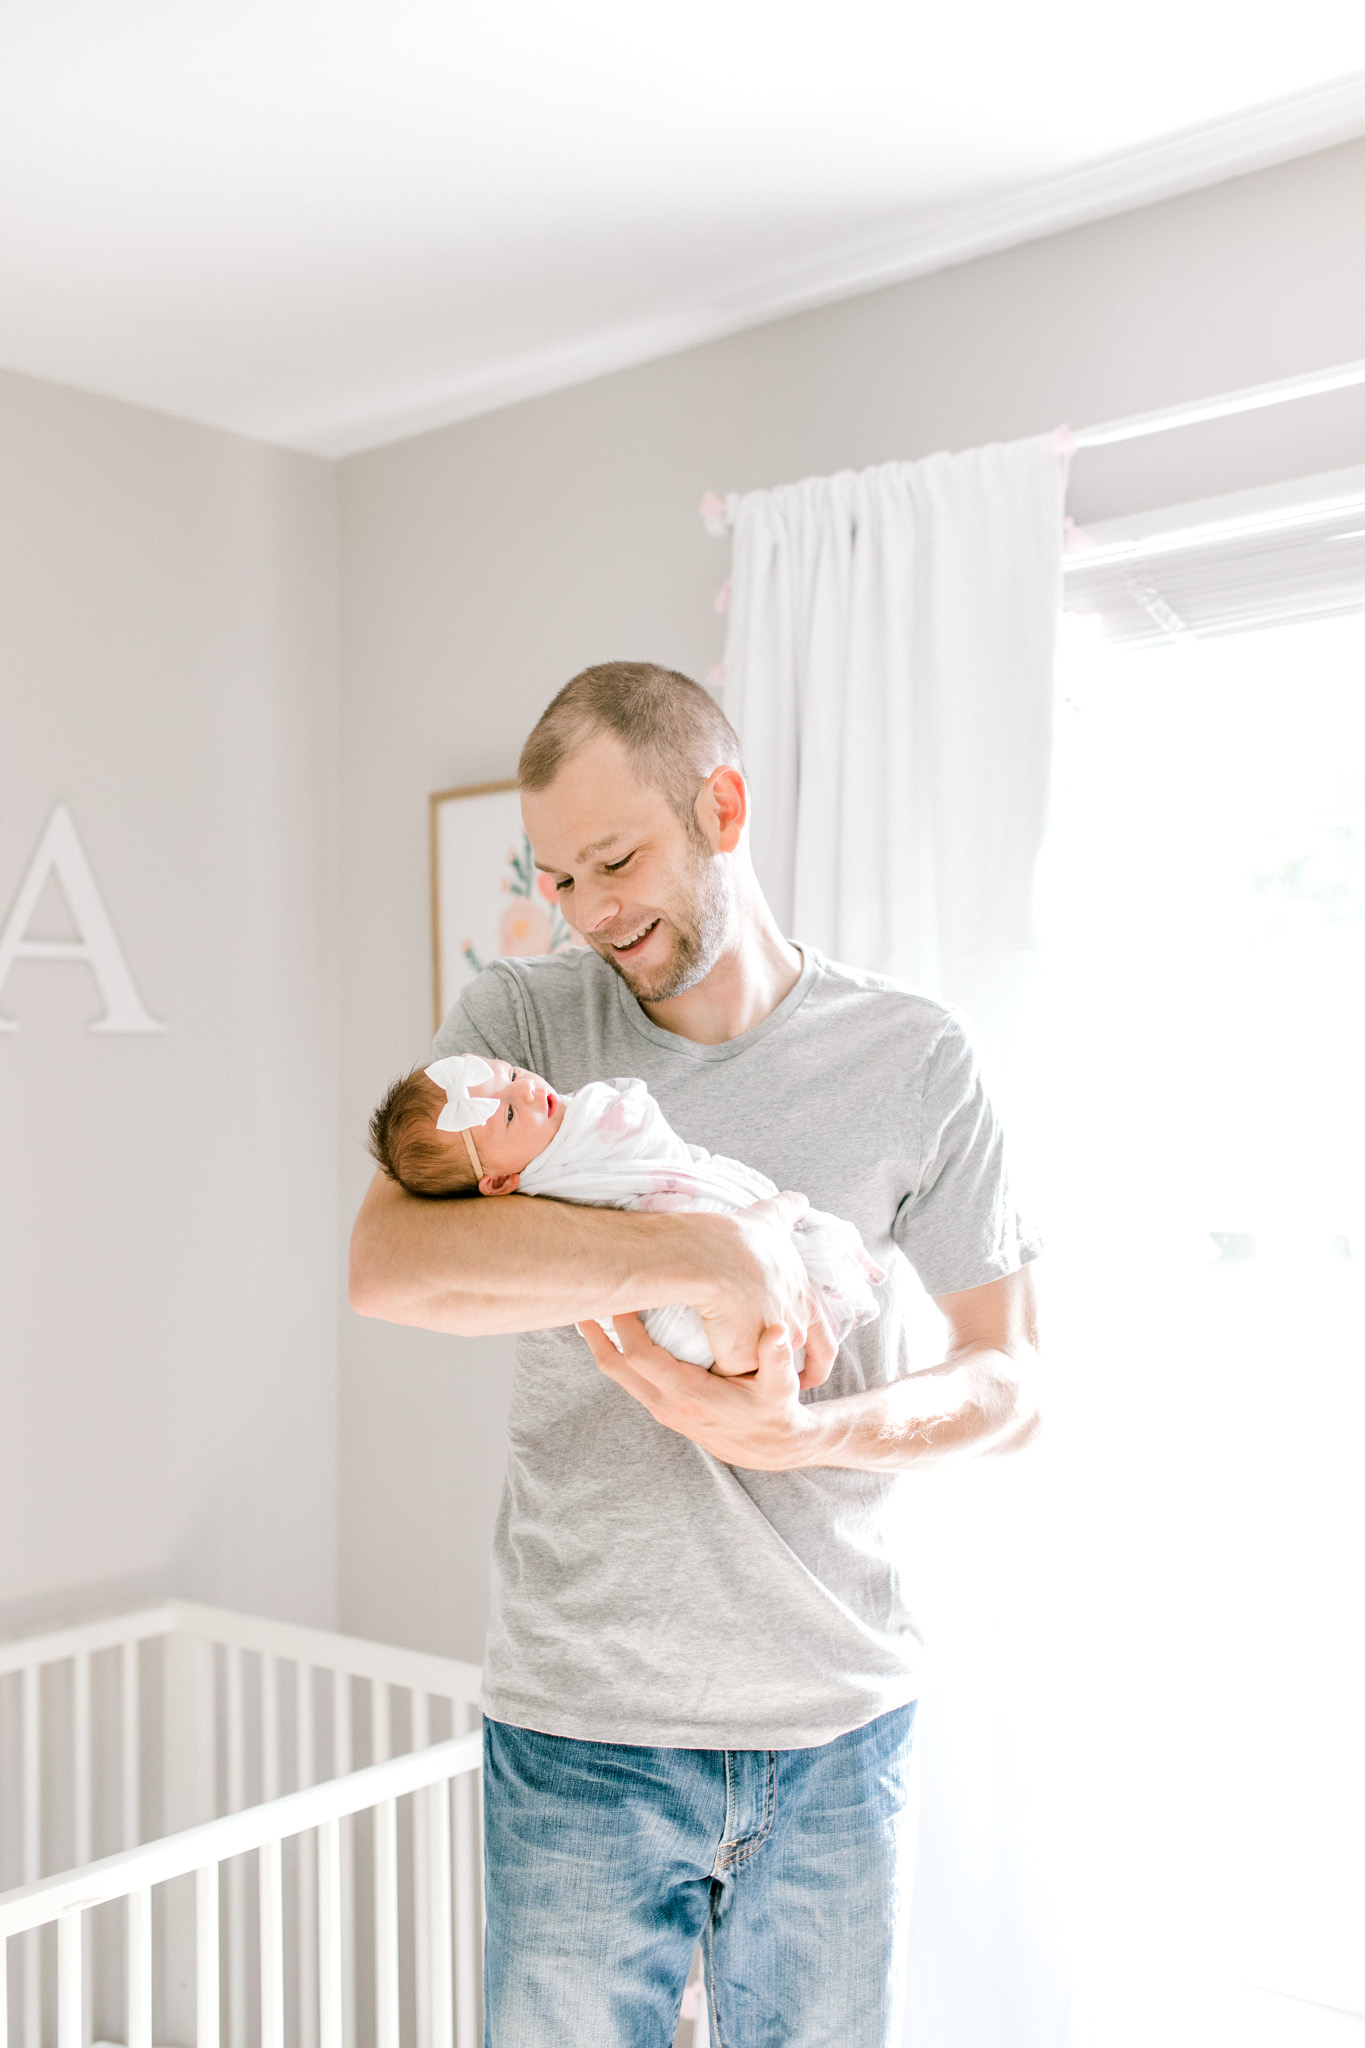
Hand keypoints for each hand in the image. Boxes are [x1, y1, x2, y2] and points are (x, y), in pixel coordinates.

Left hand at [577, 1316, 827, 1470]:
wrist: (772, 1450)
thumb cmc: (776, 1413)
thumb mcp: (782, 1388)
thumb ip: (777, 1358)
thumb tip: (777, 1329)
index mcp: (691, 1397)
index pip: (643, 1359)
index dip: (625, 1328)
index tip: (621, 1297)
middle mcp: (670, 1405)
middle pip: (617, 1369)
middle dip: (597, 1337)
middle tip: (581, 1303)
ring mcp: (664, 1409)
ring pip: (620, 1377)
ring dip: (603, 1346)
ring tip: (591, 1314)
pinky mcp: (666, 1409)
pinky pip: (631, 1381)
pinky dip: (619, 1358)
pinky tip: (617, 1335)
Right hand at [686, 1192, 837, 1386]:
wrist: (712, 1255)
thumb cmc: (742, 1238)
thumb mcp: (772, 1219)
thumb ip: (789, 1210)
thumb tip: (800, 1198)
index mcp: (805, 1302)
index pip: (826, 1345)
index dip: (818, 1363)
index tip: (808, 1378)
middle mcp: (793, 1328)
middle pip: (788, 1362)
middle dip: (775, 1371)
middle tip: (762, 1383)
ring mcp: (767, 1347)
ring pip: (757, 1370)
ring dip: (744, 1371)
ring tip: (726, 1371)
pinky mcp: (738, 1358)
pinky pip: (725, 1371)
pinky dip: (714, 1367)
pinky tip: (701, 1358)